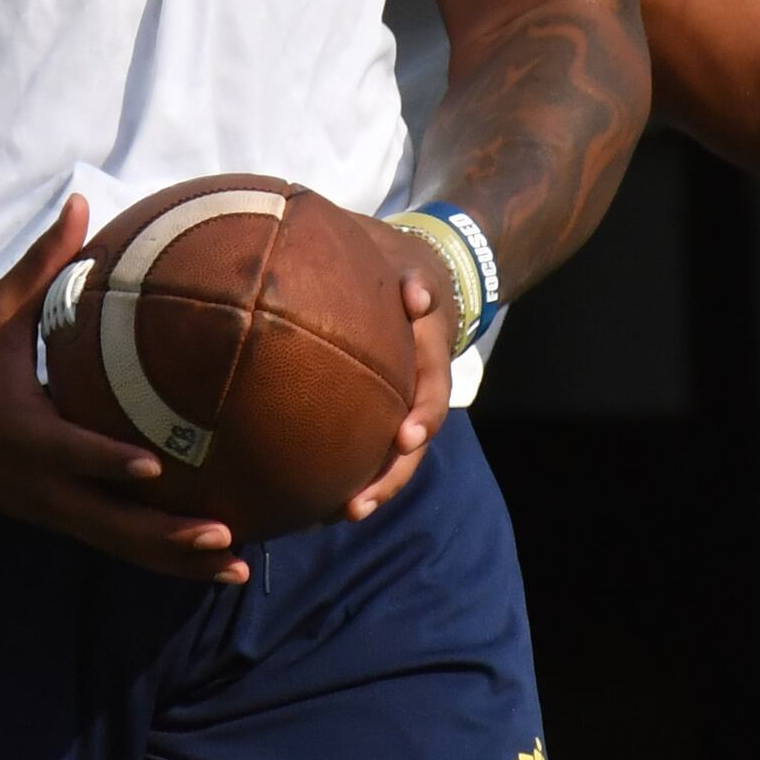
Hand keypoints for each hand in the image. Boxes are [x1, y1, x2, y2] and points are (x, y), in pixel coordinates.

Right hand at [0, 196, 245, 582]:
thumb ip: (43, 264)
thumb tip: (82, 201)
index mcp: (25, 432)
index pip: (71, 453)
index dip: (108, 463)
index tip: (155, 468)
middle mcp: (39, 483)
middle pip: (109, 524)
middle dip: (167, 539)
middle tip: (227, 542)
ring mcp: (46, 507)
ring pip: (116, 545)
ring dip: (172, 560)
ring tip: (235, 570)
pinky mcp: (51, 516)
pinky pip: (107, 541)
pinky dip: (152, 555)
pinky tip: (199, 561)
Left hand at [342, 225, 457, 522]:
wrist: (422, 267)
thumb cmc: (395, 257)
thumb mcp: (394, 248)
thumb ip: (393, 260)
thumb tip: (411, 293)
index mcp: (429, 338)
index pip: (433, 379)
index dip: (423, 412)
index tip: (405, 438)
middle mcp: (424, 373)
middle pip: (418, 430)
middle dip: (394, 469)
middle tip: (361, 500)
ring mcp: (408, 393)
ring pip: (402, 448)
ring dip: (380, 482)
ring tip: (346, 511)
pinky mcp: (388, 405)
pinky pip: (377, 442)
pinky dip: (362, 468)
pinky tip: (326, 497)